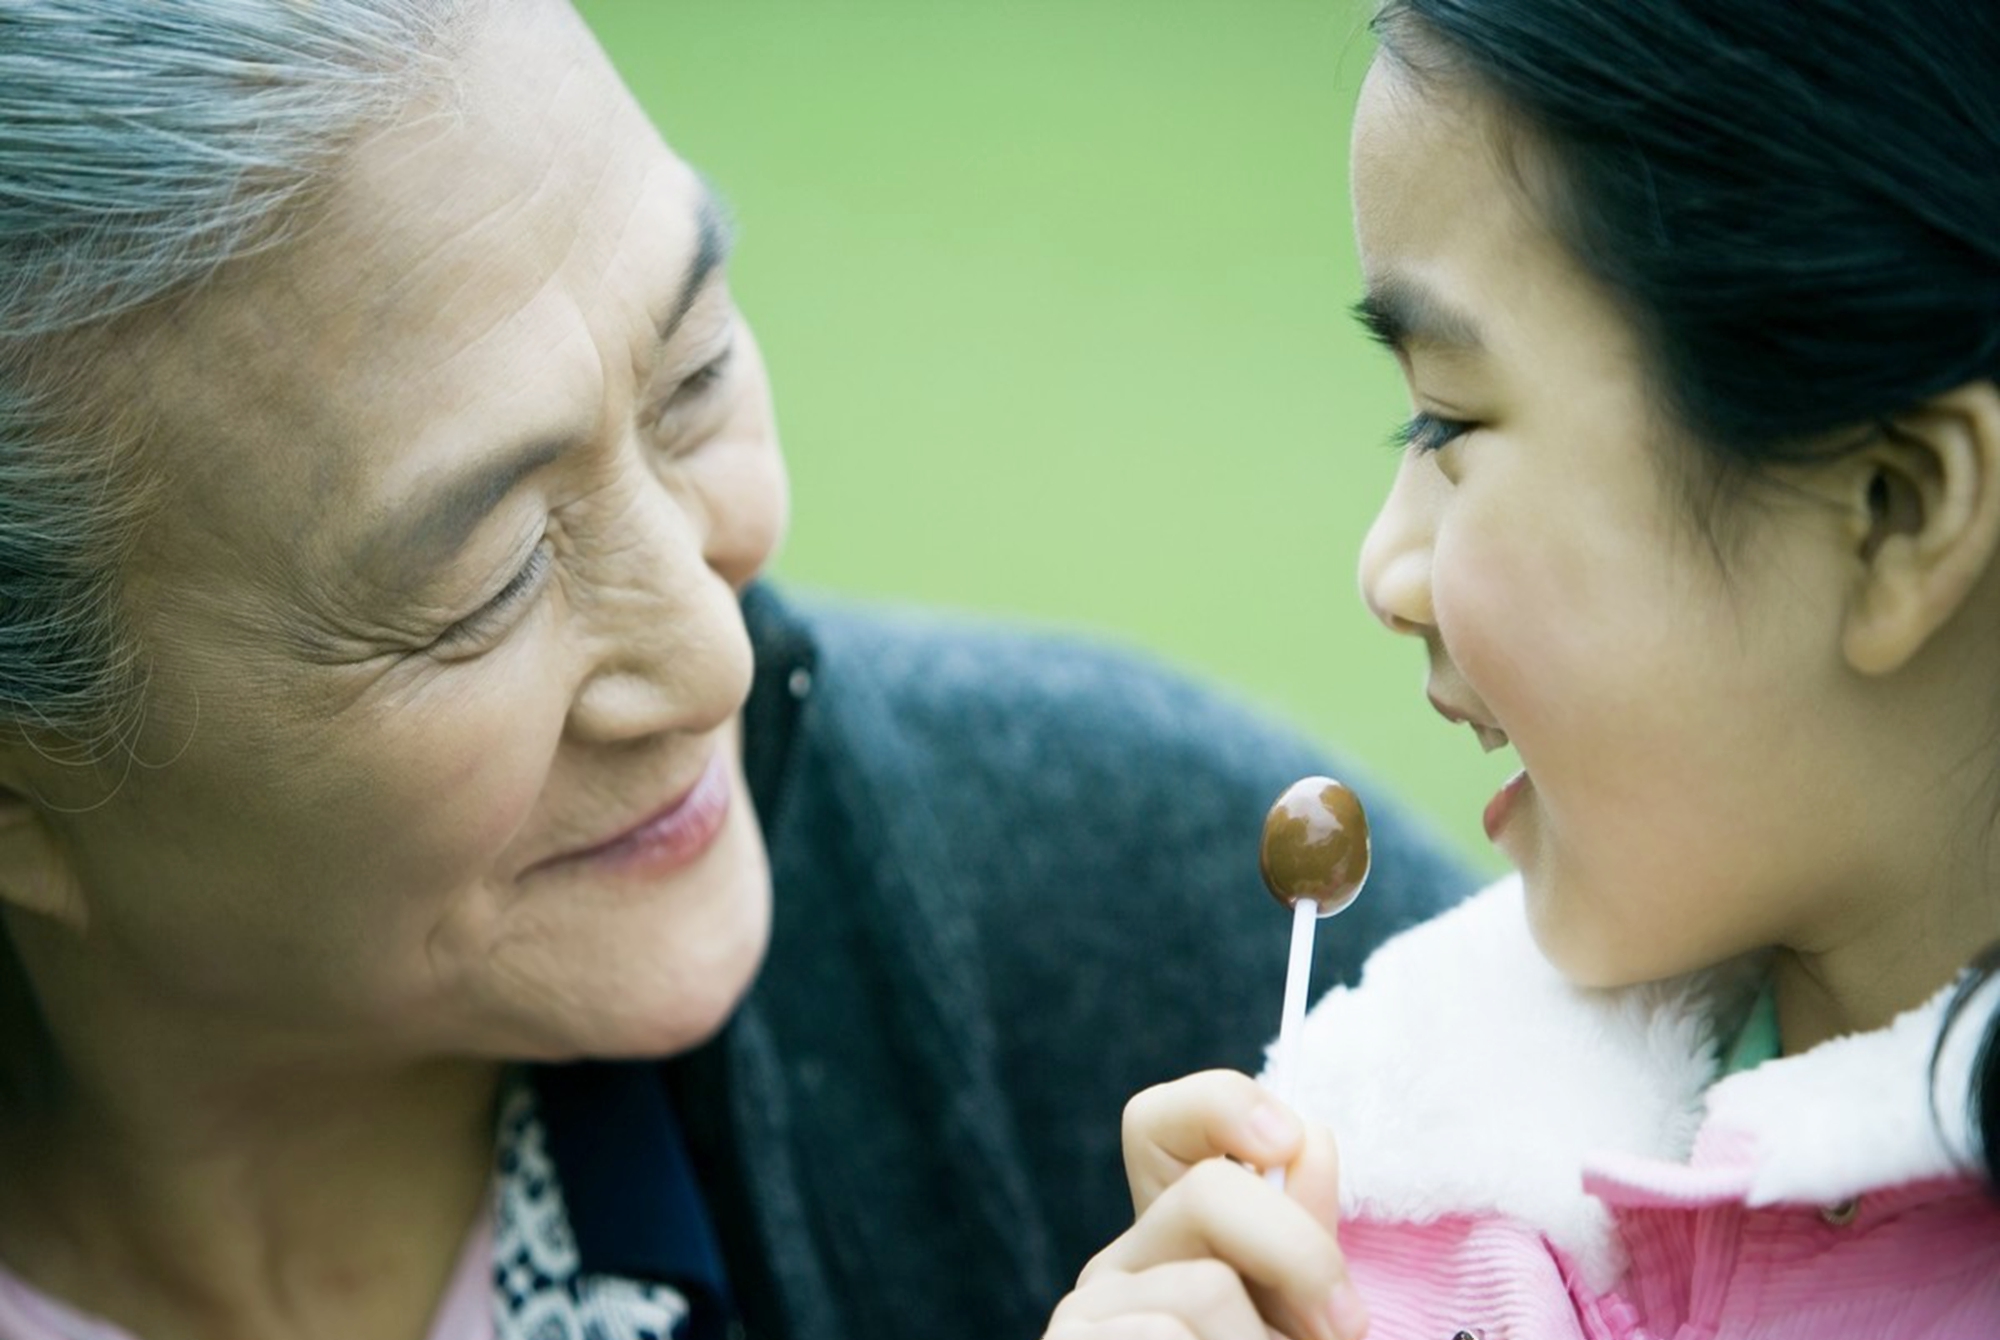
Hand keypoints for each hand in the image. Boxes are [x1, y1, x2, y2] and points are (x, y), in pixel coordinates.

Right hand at [1043, 1071, 1367, 1339]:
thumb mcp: (1296, 1320)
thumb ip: (1304, 1243)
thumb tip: (1311, 1142)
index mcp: (1174, 1242)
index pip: (1159, 1125)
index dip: (1218, 1104)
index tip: (1286, 1140)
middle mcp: (1121, 1267)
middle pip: (1207, 1189)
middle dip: (1299, 1250)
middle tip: (1346, 1326)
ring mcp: (1090, 1316)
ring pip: (1206, 1287)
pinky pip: (1171, 1337)